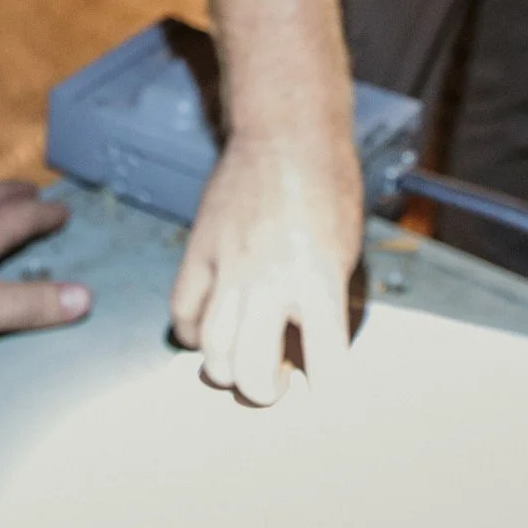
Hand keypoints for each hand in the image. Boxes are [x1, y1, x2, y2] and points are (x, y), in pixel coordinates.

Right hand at [170, 131, 361, 404]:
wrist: (286, 136)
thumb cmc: (327, 188)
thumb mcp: (344, 250)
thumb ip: (324, 303)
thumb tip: (306, 350)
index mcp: (319, 281)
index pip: (326, 365)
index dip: (328, 391)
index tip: (325, 392)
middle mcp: (271, 281)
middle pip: (251, 372)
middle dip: (264, 392)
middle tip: (276, 379)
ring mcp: (229, 267)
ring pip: (212, 350)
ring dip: (227, 369)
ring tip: (243, 360)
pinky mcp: (199, 252)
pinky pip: (183, 311)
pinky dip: (193, 333)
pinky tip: (210, 330)